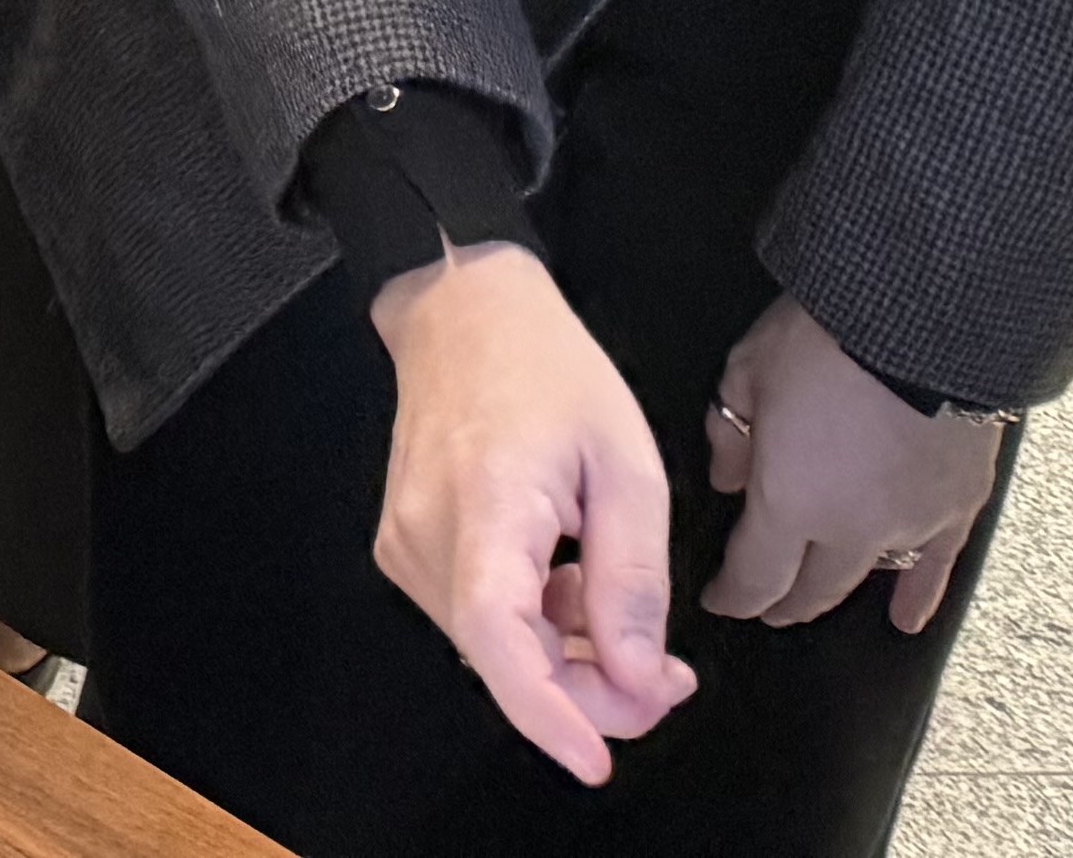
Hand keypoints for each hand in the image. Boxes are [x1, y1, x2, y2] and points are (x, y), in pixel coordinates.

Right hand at [368, 239, 695, 783]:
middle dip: (591, 692)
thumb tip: (636, 677)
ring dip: (566, 659)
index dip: (546, 711)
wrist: (464, 315)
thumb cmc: (546, 371)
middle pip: (503, 658)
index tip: (594, 758)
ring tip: (621, 614)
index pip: (497, 634)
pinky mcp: (405, 546)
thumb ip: (632, 581)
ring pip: (492, 648)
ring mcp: (405, 540)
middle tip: (667, 680)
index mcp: (485, 500)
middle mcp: (425, 529)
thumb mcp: (627, 468)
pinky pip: (477, 618)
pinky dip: (534, 628)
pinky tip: (570, 587)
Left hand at [703, 293, 1001, 635]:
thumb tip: (728, 476)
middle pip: (811, 589)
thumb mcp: (748, 372)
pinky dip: (921, 597)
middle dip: (780, 601)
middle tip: (763, 604)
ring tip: (813, 600)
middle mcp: (852, 530)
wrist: (924, 324)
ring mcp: (910, 525)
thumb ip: (731, 431)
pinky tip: (908, 619)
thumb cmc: (827, 338)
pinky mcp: (957, 509)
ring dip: (836, 592)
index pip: (755, 575)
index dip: (734, 595)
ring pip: (868, 579)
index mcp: (790, 503)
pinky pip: (937, 569)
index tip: (720, 599)